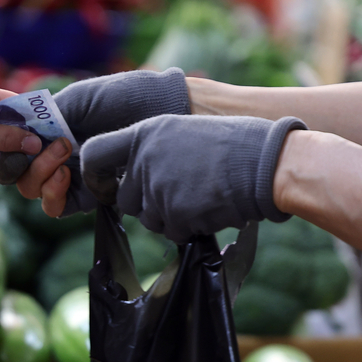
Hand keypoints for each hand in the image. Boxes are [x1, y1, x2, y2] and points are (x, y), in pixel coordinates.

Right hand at [0, 68, 190, 213]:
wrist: (158, 115)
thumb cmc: (116, 99)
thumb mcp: (65, 103)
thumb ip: (22, 118)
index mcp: (39, 130)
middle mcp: (48, 154)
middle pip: (8, 174)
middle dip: (17, 160)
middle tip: (44, 143)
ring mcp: (66, 177)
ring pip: (28, 191)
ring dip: (41, 172)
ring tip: (66, 153)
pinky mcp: (85, 197)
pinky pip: (53, 208)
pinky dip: (54, 194)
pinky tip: (68, 177)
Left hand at [80, 115, 307, 243]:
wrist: (267, 162)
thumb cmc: (233, 144)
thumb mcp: (183, 130)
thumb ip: (152, 148)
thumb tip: (132, 173)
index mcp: (144, 133)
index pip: (95, 154)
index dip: (94, 175)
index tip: (105, 185)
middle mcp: (144, 160)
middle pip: (124, 198)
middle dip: (145, 203)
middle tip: (177, 193)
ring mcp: (158, 188)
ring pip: (148, 218)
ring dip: (169, 216)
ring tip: (199, 196)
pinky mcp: (175, 213)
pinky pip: (172, 231)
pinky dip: (188, 227)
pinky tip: (209, 208)